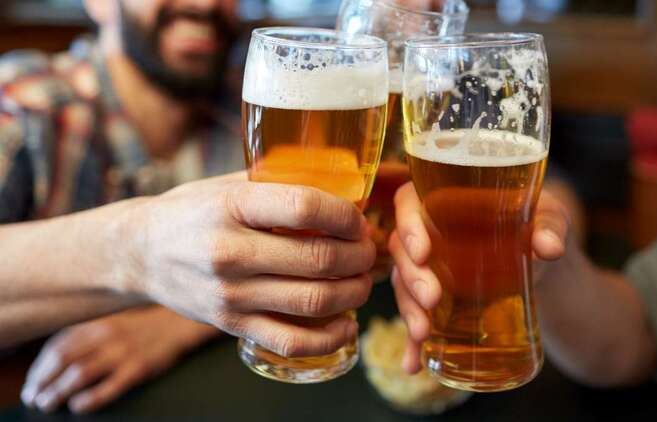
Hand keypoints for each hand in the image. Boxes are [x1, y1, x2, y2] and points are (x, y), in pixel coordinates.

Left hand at [20, 307, 217, 413]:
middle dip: (43, 382)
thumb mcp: (111, 322)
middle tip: (34, 398)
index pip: (57, 346)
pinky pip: (109, 387)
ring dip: (58, 392)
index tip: (32, 382)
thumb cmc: (142, 326)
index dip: (39, 367)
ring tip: (48, 404)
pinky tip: (78, 406)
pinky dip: (90, 399)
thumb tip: (54, 358)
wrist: (178, 324)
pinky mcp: (139, 369)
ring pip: (80, 374)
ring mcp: (123, 352)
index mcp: (97, 324)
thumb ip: (86, 334)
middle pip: (63, 360)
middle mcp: (106, 336)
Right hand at [118, 173, 374, 357]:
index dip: (345, 215)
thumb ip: (276, 183)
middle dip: (359, 255)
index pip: (305, 207)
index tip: (359, 219)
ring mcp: (231, 294)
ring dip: (354, 292)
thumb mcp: (226, 185)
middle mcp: (230, 252)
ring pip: (314, 300)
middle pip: (318, 258)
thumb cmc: (191, 212)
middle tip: (369, 250)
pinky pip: (291, 340)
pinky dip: (329, 338)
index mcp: (231, 207)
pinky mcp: (231, 325)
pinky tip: (347, 324)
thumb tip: (340, 181)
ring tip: (363, 281)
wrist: (139, 254)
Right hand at [388, 182, 570, 372]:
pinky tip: (414, 364)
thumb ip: (551, 226)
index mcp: (446, 198)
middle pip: (402, 248)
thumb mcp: (551, 218)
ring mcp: (430, 268)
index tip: (424, 252)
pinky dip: (413, 344)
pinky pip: (417, 317)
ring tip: (422, 333)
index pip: (409, 201)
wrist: (546, 262)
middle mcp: (429, 231)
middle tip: (433, 298)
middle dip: (411, 277)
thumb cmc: (541, 225)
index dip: (408, 224)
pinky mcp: (436, 300)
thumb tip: (548, 247)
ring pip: (404, 285)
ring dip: (408, 310)